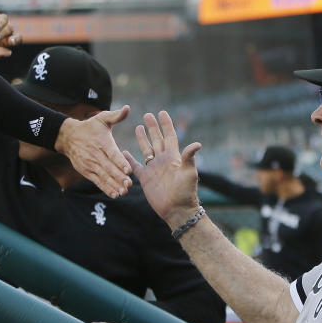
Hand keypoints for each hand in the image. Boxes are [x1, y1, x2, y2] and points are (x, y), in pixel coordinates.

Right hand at [55, 106, 132, 197]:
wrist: (68, 137)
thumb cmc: (90, 127)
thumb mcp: (101, 118)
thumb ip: (116, 115)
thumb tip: (128, 108)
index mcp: (102, 142)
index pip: (111, 153)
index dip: (120, 162)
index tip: (128, 169)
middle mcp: (95, 154)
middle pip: (108, 167)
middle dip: (119, 177)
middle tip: (129, 184)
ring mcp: (90, 164)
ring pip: (103, 176)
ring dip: (113, 185)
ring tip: (123, 191)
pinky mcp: (86, 171)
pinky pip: (97, 181)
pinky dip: (105, 188)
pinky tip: (114, 194)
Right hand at [125, 111, 201, 227]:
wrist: (177, 210)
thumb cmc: (185, 192)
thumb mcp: (189, 173)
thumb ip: (189, 157)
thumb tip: (197, 143)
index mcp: (173, 157)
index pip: (169, 136)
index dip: (166, 124)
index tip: (162, 112)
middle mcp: (163, 160)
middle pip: (156, 139)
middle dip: (152, 127)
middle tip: (147, 114)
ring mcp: (154, 168)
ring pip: (146, 149)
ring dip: (142, 138)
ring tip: (138, 127)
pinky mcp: (145, 178)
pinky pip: (136, 166)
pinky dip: (129, 159)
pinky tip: (124, 152)